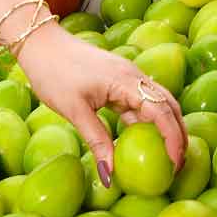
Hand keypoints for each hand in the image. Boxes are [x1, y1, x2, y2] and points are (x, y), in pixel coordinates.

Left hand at [18, 21, 185, 185]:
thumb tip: (110, 174)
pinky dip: (146, 120)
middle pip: (169, 107)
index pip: (163, 113)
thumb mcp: (73, 110)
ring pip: (156, 103)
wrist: (38, 41)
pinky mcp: (117, 79)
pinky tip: (141, 139)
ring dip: (165, 127)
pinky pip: (140, 101)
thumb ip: (96, 141)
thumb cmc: (52, 71)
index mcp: (127, 81)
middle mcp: (133, 76)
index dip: (174, 140)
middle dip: (178, 135)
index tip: (176, 165)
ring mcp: (126, 76)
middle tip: (177, 165)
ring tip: (165, 156)